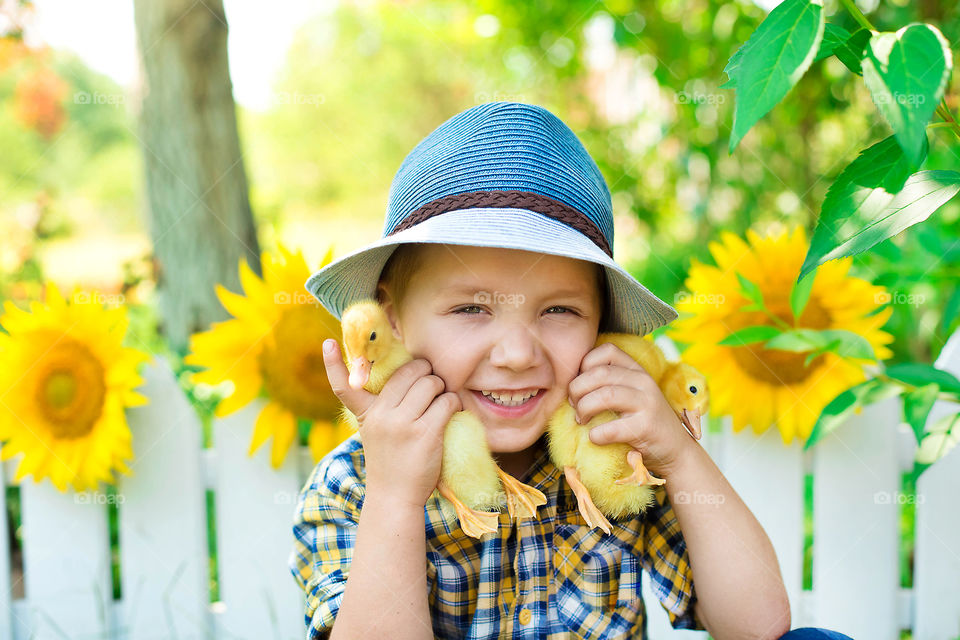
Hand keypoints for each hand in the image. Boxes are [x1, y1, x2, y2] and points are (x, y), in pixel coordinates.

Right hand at [322, 338, 460, 506]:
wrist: (395, 499)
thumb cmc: (391, 462)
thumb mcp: (375, 432)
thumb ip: (383, 408)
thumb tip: (412, 375)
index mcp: (366, 414)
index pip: (344, 385)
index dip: (333, 364)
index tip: (327, 343)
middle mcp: (381, 416)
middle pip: (410, 372)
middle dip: (425, 374)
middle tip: (430, 385)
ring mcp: (403, 424)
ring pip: (431, 384)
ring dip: (442, 389)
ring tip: (441, 402)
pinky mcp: (426, 433)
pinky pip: (447, 401)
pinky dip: (454, 403)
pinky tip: (451, 413)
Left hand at [568, 342, 692, 479]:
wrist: (675, 452)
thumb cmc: (642, 422)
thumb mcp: (630, 395)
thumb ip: (608, 384)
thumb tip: (570, 384)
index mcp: (637, 370)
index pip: (606, 350)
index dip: (585, 365)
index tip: (580, 384)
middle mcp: (643, 382)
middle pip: (599, 374)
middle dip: (577, 390)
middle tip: (575, 406)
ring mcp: (647, 403)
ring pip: (604, 396)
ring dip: (584, 409)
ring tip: (581, 419)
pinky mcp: (646, 428)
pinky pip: (610, 429)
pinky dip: (595, 435)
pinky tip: (595, 438)